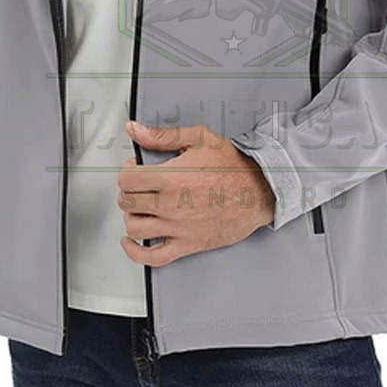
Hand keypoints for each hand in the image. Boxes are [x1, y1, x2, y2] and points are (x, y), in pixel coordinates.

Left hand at [117, 121, 276, 265]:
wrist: (259, 191)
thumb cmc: (233, 166)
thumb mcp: (199, 138)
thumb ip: (163, 136)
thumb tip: (135, 130)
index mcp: (171, 178)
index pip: (127, 179)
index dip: (127, 171)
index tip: (134, 168)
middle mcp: (170, 204)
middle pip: (128, 202)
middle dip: (129, 191)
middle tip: (139, 185)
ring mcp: (178, 227)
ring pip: (135, 227)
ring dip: (132, 215)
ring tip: (141, 206)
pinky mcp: (187, 244)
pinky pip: (152, 257)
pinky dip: (135, 251)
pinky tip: (131, 241)